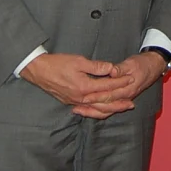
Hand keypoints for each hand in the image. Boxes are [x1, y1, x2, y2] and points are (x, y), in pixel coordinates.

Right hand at [20, 53, 134, 119]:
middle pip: (104, 101)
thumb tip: (111, 68)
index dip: (120, 82)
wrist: (38, 71)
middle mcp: (81, 97)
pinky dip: (98, 110)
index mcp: (84, 87)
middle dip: (119, 100)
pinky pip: (88, 109)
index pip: (107, 85)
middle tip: (132, 101)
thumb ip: (96, 66)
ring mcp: (75, 101)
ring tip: (122, 107)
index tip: (130, 79)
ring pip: (97, 108)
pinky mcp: (70, 102)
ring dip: (111, 108)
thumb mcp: (79, 61)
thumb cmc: (58, 63)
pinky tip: (103, 109)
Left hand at [72, 52, 165, 117]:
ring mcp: (124, 99)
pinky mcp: (122, 98)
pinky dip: (98, 111)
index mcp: (127, 88)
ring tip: (78, 110)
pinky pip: (109, 109)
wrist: (154, 67)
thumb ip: (120, 69)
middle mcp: (125, 97)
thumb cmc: (142, 64)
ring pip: (107, 110)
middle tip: (76, 107)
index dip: (96, 96)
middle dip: (90, 107)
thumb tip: (112, 71)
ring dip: (92, 112)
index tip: (84, 96)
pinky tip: (89, 109)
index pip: (109, 95)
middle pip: (105, 106)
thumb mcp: (131, 63)